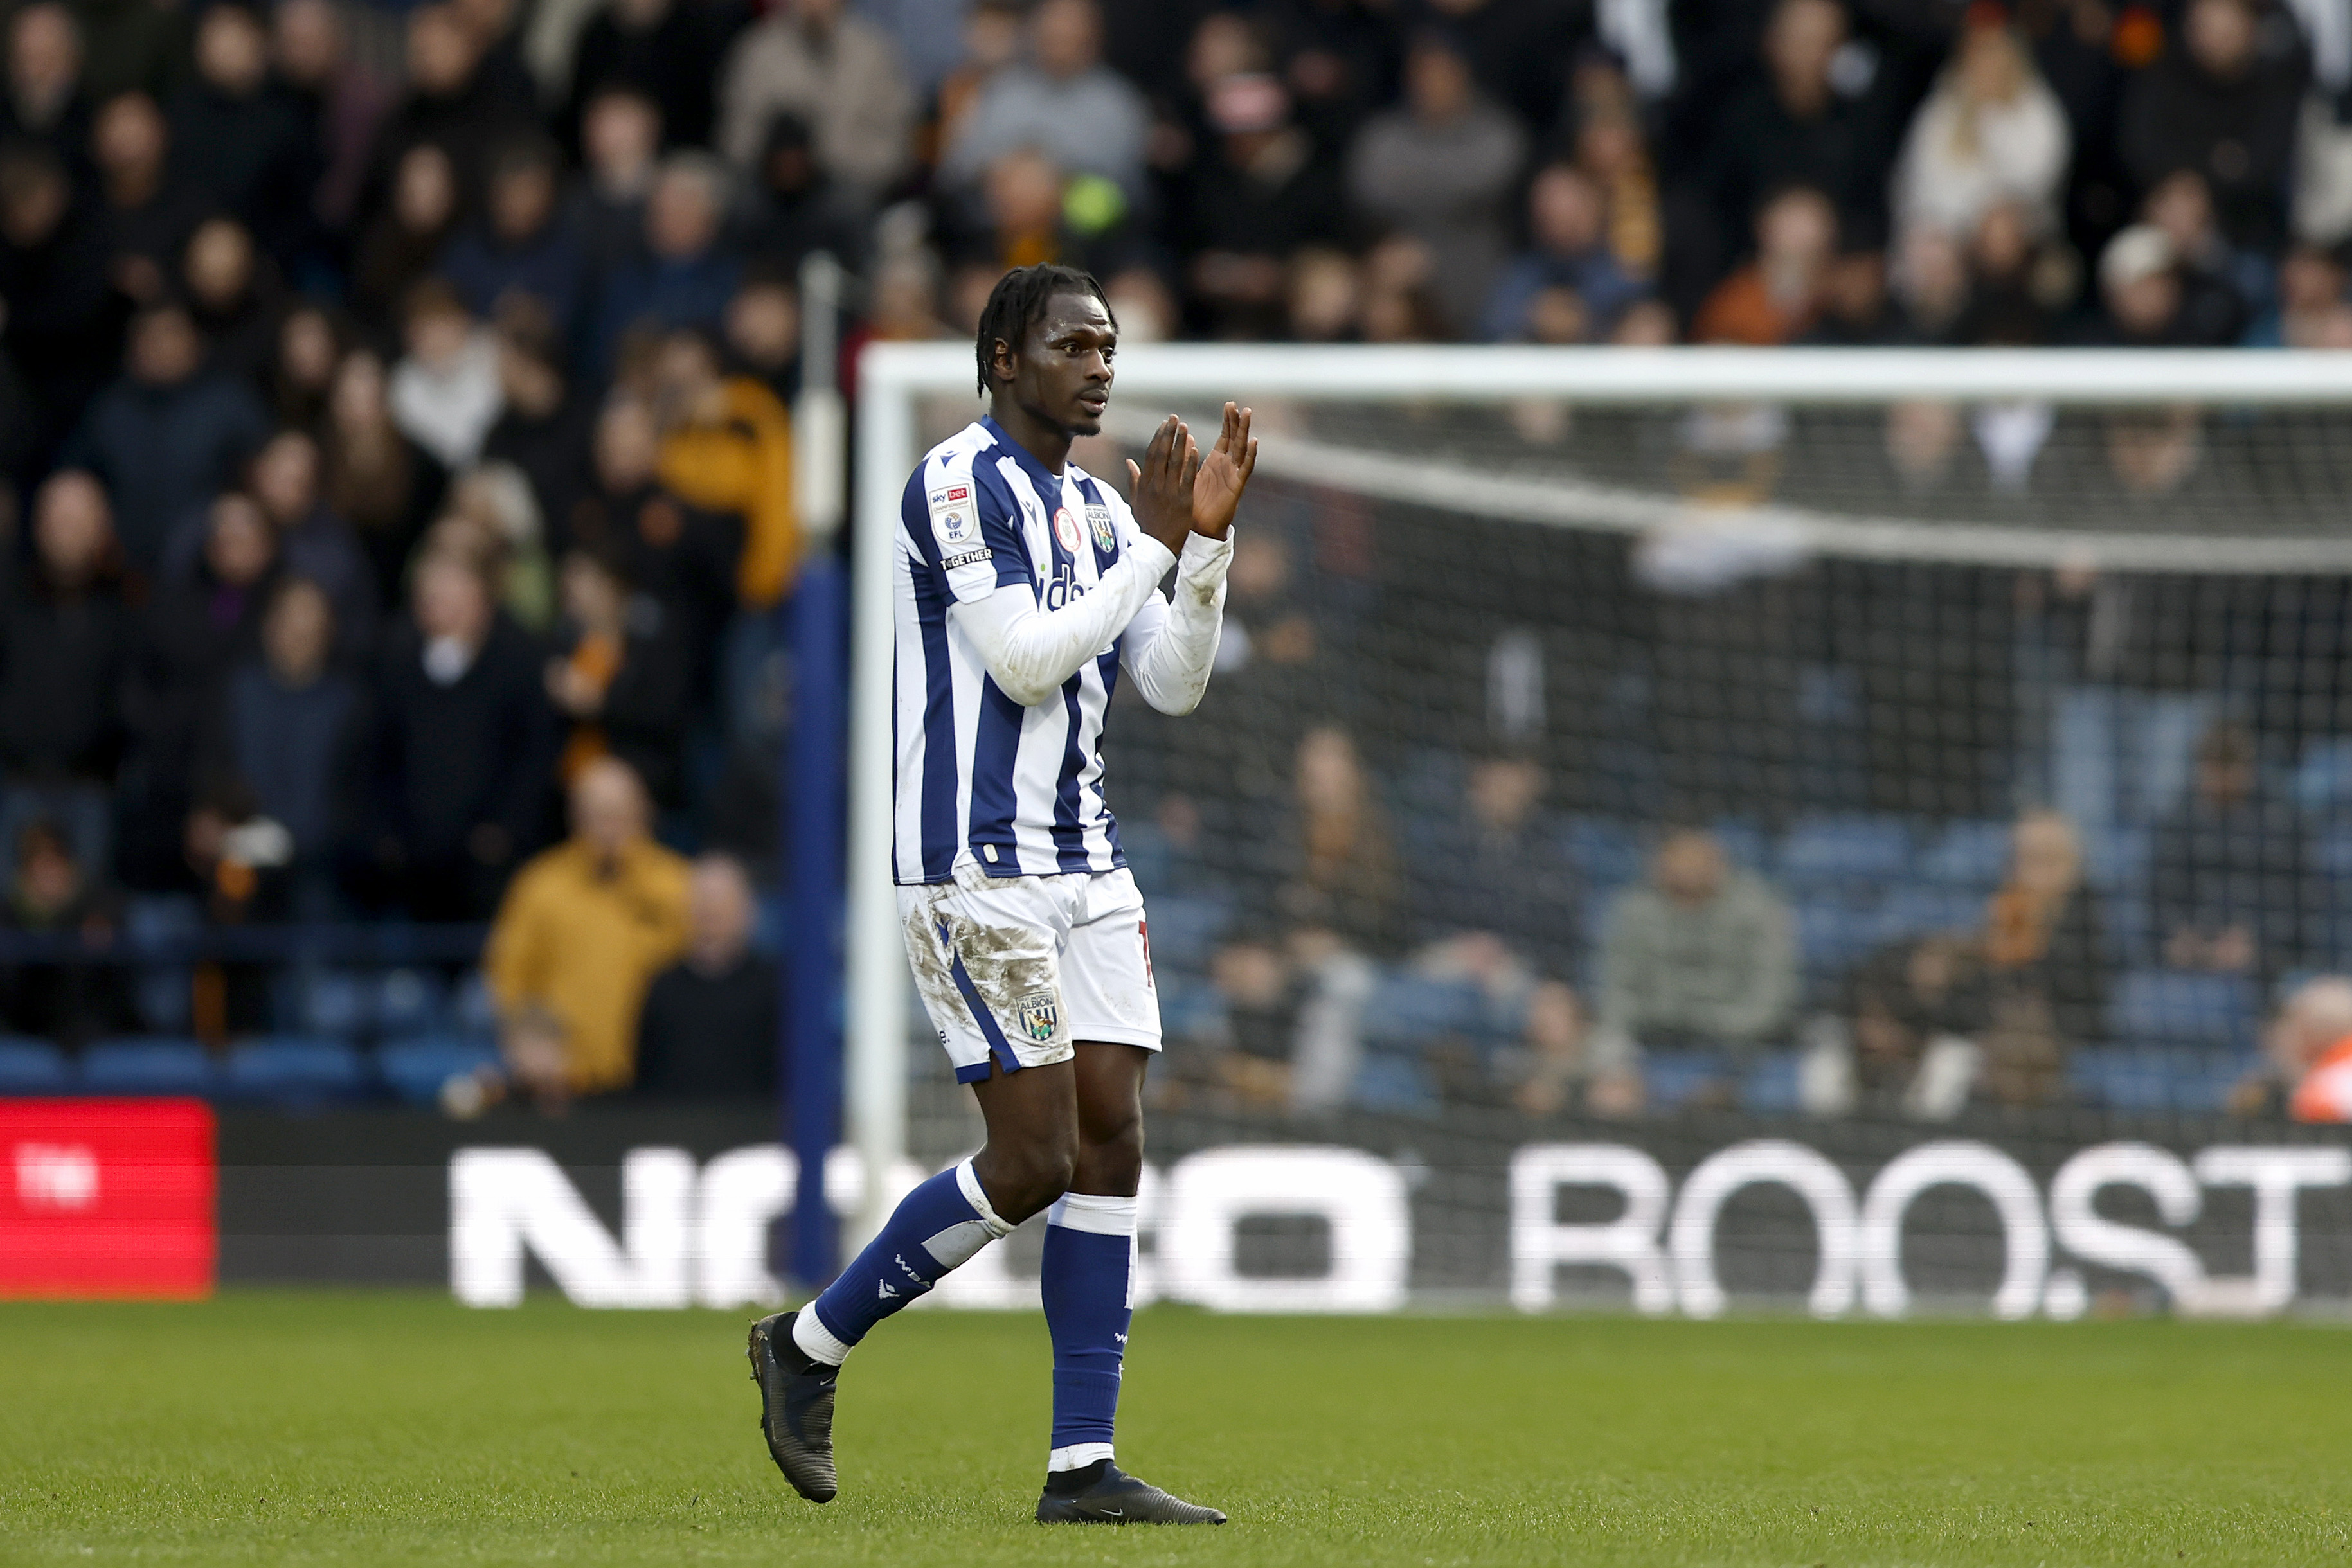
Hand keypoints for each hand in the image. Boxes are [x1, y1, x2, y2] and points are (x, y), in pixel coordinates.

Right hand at [1125, 414, 1198, 555]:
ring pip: (1174, 462)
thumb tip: (1129, 462)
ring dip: (1180, 443)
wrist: (1157, 546)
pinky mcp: (1183, 500)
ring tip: (1186, 427)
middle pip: (1162, 454)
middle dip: (1169, 434)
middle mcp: (1155, 485)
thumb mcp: (1136, 501)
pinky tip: (1195, 448)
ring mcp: (1169, 492)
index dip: (1158, 437)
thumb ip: (1134, 480)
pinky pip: (1187, 477)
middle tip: (1175, 418)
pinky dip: (1190, 462)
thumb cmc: (1147, 524)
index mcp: (1145, 484)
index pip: (1151, 455)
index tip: (1165, 424)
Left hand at [1190, 402, 1257, 539]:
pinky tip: (1253, 441)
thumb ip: (1187, 456)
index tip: (1229, 405)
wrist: (1199, 528)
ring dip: (1245, 431)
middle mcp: (1227, 465)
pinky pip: (1245, 468)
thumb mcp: (1187, 474)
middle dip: (1237, 422)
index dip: (1228, 421)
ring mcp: (1233, 475)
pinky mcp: (1236, 486)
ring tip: (1247, 414)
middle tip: (1239, 405)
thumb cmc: (1193, 503)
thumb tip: (1186, 437)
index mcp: (1216, 461)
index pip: (1225, 436)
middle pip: (1235, 438)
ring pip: (1242, 449)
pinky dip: (1250, 454)